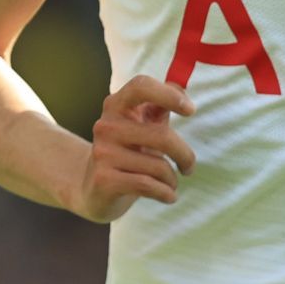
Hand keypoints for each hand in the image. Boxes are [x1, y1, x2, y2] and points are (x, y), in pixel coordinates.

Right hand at [72, 75, 196, 222]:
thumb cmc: (128, 151)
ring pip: (158, 166)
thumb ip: (161, 106)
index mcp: (117, 105)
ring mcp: (102, 152)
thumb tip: (183, 94)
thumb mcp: (143, 125)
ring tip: (170, 183)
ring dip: (172, 179)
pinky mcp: (103, 179)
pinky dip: (165, 193)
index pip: (141, 86)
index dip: (169, 95)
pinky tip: (169, 196)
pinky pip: (148, 185)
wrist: (93, 188)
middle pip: (161, 136)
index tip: (191, 110)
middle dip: (184, 155)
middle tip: (189, 167)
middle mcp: (106, 125)